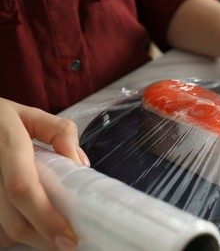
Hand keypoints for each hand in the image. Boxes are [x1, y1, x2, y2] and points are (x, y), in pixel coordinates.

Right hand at [0, 98, 88, 249]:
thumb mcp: (29, 114)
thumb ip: (59, 132)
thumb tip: (80, 163)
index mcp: (6, 145)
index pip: (23, 189)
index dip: (46, 218)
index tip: (69, 237)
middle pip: (13, 220)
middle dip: (43, 239)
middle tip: (67, 243)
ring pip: (2, 230)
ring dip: (28, 237)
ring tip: (50, 232)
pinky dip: (12, 231)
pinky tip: (28, 222)